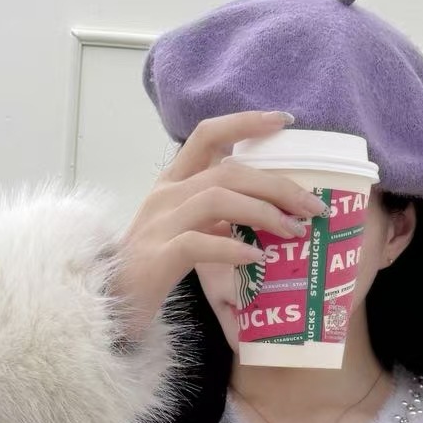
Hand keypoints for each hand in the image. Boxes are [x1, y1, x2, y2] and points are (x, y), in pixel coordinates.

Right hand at [106, 111, 328, 341]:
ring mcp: (159, 223)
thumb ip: (215, 215)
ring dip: (263, 213)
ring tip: (294, 231)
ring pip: (217, 199)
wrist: (109, 302)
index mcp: (172, 182)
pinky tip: (257, 260)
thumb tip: (263, 211)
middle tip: (312, 205)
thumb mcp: (185, 230)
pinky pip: (199, 245)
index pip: (208, 134)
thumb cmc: (152, 268)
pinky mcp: (158, 257)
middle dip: (276, 184)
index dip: (246, 121)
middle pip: (227, 171)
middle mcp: (165, 194)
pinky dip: (232, 250)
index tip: (284, 120)